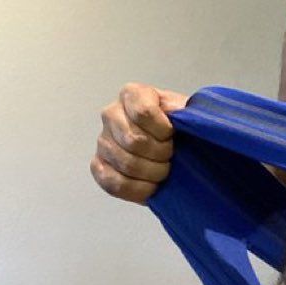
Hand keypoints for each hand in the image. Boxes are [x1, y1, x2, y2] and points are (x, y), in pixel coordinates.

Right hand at [90, 81, 187, 203]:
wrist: (175, 147)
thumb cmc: (180, 126)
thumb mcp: (187, 112)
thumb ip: (183, 109)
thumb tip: (177, 111)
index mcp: (132, 94)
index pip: (143, 113)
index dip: (163, 130)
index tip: (173, 135)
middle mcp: (111, 114)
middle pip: (134, 141)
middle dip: (161, 154)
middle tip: (171, 156)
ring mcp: (102, 141)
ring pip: (126, 164)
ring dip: (153, 173)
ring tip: (164, 170)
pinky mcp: (98, 166)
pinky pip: (114, 184)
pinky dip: (138, 190)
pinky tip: (152, 186)